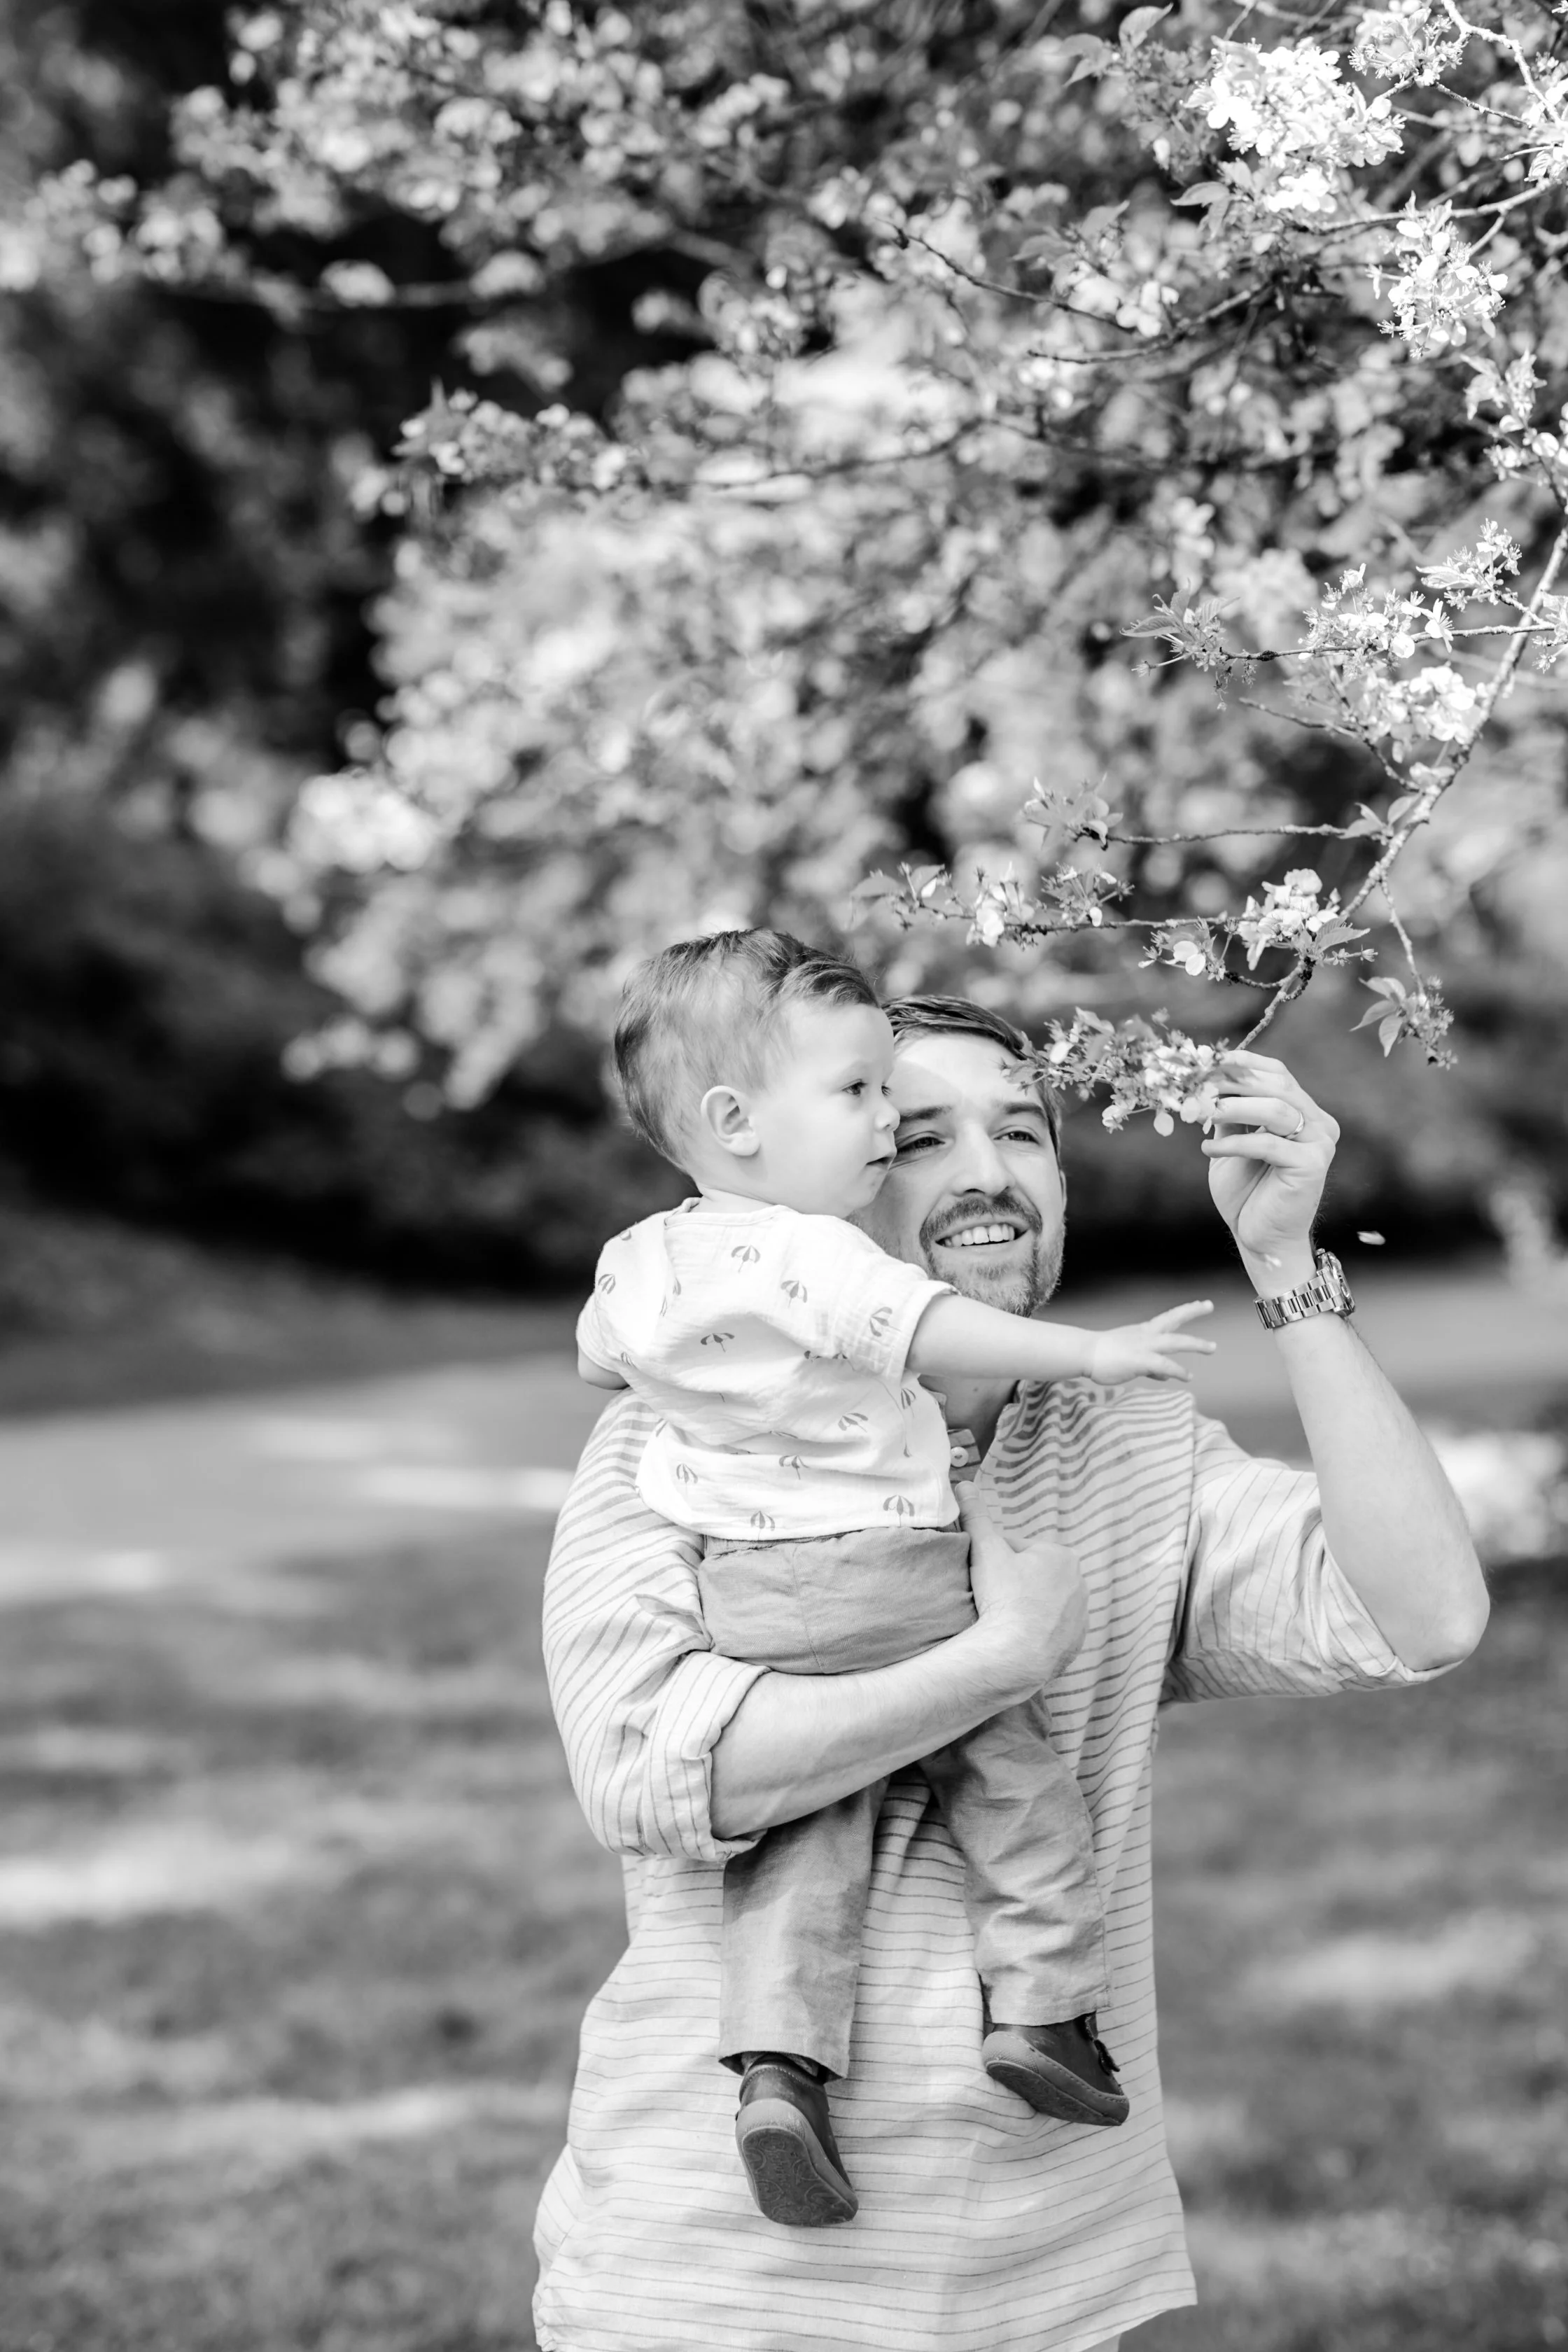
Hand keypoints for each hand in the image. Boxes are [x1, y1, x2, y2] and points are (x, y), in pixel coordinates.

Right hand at [957, 1481, 1086, 1696]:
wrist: (1016, 1656)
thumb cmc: (1003, 1597)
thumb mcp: (985, 1549)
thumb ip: (976, 1515)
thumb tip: (963, 1484)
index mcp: (1061, 1554)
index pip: (1021, 1550)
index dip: (996, 1559)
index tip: (981, 1575)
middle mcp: (1079, 1582)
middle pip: (1035, 1576)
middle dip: (1014, 1582)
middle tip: (989, 1596)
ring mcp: (1081, 1616)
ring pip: (1045, 1603)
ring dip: (1026, 1606)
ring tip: (1001, 1618)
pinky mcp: (1077, 1643)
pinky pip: (1052, 1630)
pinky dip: (1037, 1631)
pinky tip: (1017, 1636)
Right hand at [1085, 1300, 1214, 1384]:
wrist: (1085, 1354)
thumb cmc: (1102, 1356)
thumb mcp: (1130, 1356)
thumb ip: (1150, 1366)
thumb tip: (1165, 1375)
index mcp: (1143, 1331)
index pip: (1168, 1317)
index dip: (1186, 1311)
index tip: (1201, 1304)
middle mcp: (1146, 1335)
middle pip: (1174, 1319)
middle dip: (1193, 1311)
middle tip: (1209, 1304)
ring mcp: (1144, 1346)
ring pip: (1175, 1340)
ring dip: (1196, 1343)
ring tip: (1212, 1347)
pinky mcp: (1141, 1360)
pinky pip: (1165, 1365)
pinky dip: (1178, 1370)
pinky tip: (1187, 1376)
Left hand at [1201, 1050, 1338, 1289]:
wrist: (1260, 1238)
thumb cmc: (1246, 1193)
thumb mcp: (1231, 1143)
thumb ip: (1228, 1114)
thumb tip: (1204, 1080)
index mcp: (1304, 1113)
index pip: (1279, 1074)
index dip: (1246, 1064)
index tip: (1212, 1061)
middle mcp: (1319, 1124)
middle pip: (1278, 1086)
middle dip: (1236, 1082)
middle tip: (1202, 1085)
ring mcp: (1320, 1144)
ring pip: (1276, 1109)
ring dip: (1235, 1106)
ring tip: (1203, 1112)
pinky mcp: (1312, 1166)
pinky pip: (1268, 1144)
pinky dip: (1234, 1143)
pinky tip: (1208, 1149)